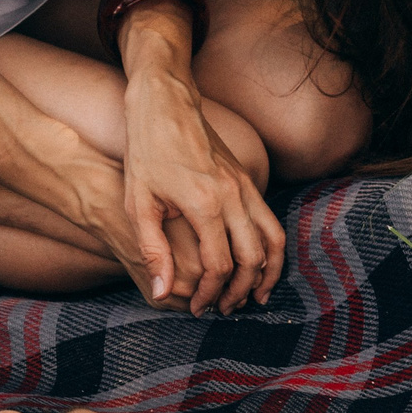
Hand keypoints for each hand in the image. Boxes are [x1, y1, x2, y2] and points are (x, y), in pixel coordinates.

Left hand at [117, 16, 283, 313]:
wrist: (165, 103)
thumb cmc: (145, 152)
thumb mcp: (139, 203)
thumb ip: (153, 251)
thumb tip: (164, 294)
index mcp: (205, 204)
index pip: (219, 266)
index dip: (210, 294)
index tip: (198, 308)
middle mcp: (233, 196)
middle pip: (252, 259)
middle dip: (240, 291)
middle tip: (224, 309)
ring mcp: (245, 186)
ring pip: (272, 241)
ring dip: (266, 273)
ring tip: (253, 296)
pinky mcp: (248, 179)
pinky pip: (271, 222)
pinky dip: (271, 249)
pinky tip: (258, 264)